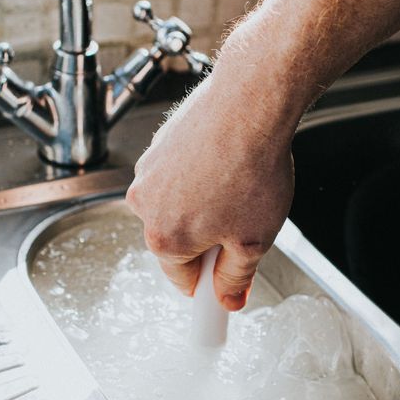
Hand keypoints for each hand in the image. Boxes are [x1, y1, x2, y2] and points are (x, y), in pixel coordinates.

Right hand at [126, 60, 295, 311]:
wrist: (250, 101)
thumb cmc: (252, 167)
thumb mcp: (254, 240)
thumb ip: (236, 277)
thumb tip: (228, 298)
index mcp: (164, 239)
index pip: (183, 281)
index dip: (209, 283)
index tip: (221, 286)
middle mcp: (145, 205)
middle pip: (176, 242)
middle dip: (207, 239)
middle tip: (244, 222)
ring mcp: (148, 171)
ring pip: (176, 205)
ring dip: (203, 204)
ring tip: (238, 184)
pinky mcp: (158, 144)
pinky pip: (178, 174)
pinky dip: (199, 174)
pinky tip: (228, 162)